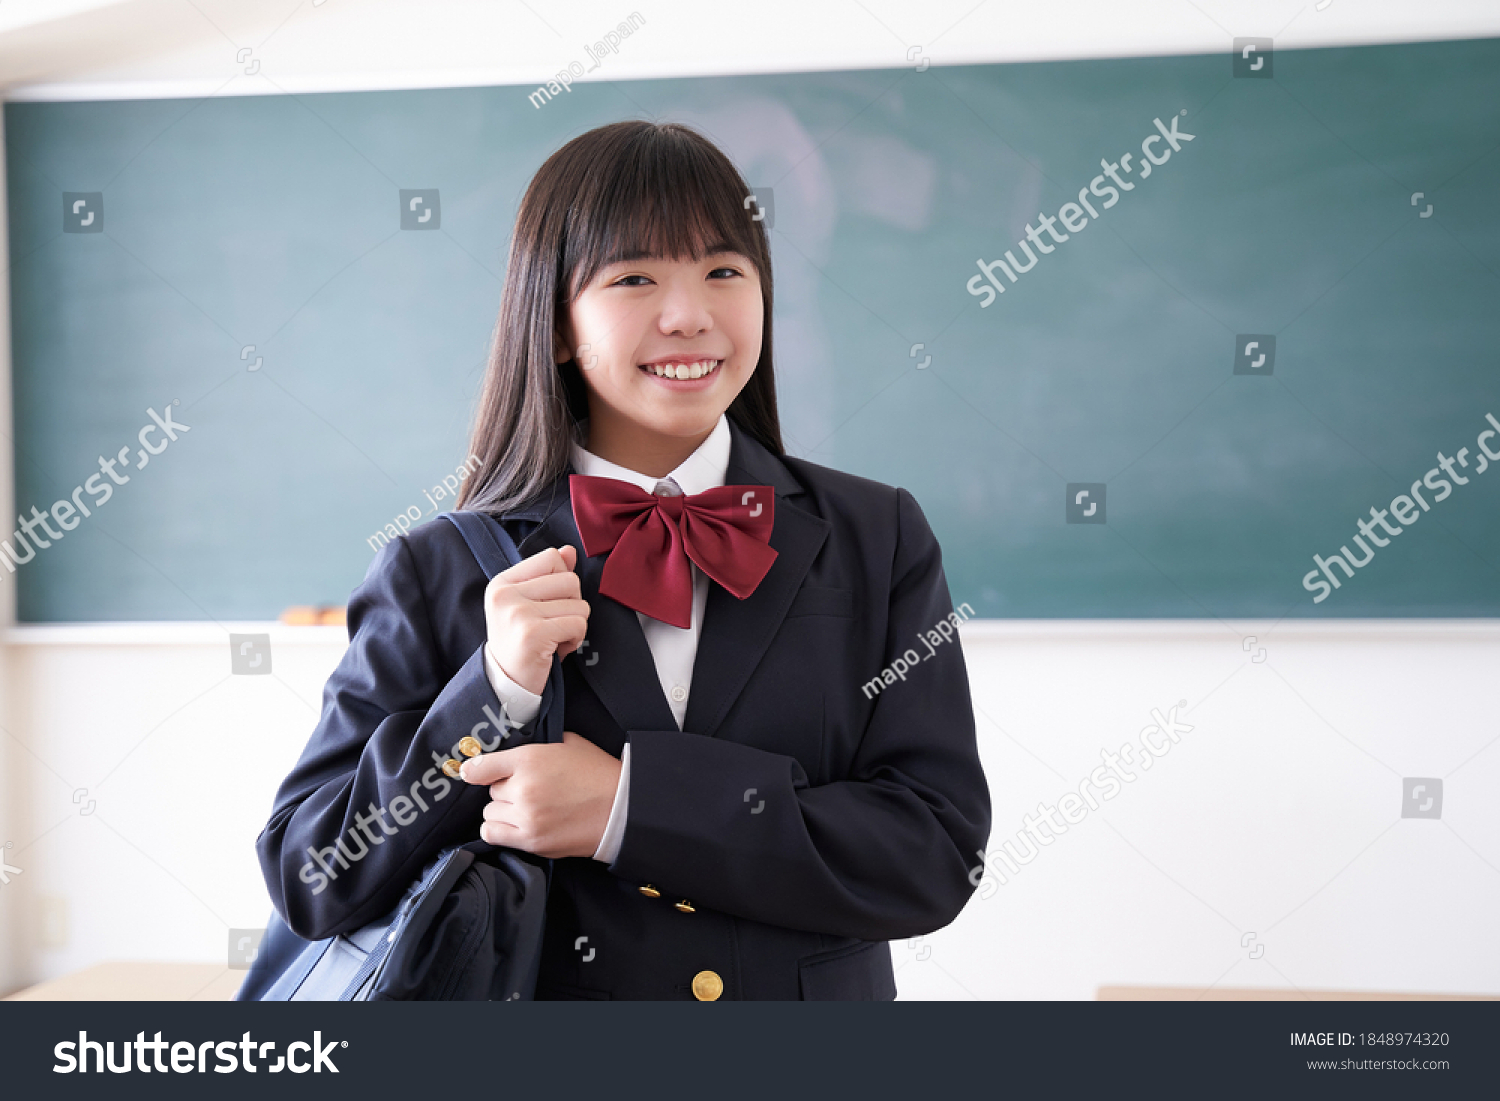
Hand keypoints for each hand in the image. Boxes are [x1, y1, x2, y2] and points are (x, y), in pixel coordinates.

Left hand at [459, 731, 622, 858]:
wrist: (621, 808)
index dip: (475, 770)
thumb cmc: (597, 773)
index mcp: (531, 759)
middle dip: (506, 790)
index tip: (472, 773)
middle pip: (491, 791)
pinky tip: (516, 824)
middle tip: (527, 790)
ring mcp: (526, 817)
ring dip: (503, 811)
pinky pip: (492, 834)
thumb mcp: (567, 743)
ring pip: (489, 814)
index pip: (482, 766)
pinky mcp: (531, 840)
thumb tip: (509, 754)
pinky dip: (499, 829)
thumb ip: (535, 746)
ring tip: (525, 808)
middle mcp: (524, 788)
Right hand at [484, 544, 588, 695]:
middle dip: (572, 606)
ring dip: (574, 625)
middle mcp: (506, 595)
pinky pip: (579, 624)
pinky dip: (575, 639)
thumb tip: (569, 551)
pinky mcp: (533, 634)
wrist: (506, 684)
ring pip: (579, 604)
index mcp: (503, 582)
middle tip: (552, 626)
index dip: (562, 582)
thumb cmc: (521, 642)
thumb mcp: (529, 604)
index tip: (546, 606)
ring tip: (553, 638)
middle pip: (570, 580)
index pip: (552, 558)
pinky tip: (556, 649)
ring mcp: (518, 614)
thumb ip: (549, 575)